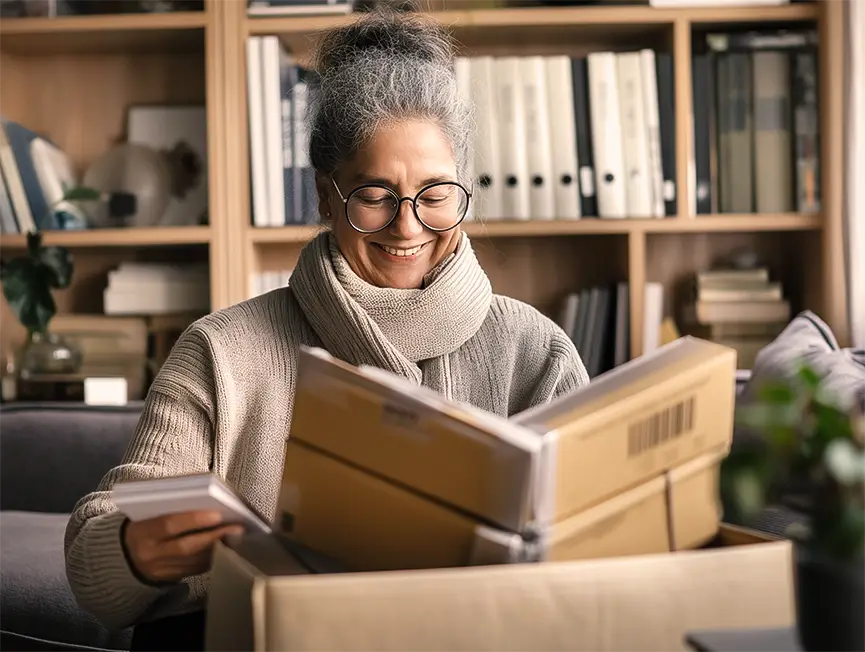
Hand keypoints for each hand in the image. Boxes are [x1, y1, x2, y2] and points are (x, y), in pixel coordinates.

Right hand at [122, 510, 244, 583]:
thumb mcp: (147, 512)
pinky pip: (195, 570)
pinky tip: (226, 547)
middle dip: (213, 536)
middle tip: (237, 528)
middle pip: (185, 547)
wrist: (123, 554)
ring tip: (236, 536)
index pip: (168, 525)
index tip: (217, 514)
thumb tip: (206, 493)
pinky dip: (212, 557)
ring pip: (193, 561)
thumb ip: (171, 505)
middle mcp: (149, 554)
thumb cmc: (143, 524)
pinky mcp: (168, 579)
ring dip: (218, 548)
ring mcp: (159, 570)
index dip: (193, 520)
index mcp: (141, 532)